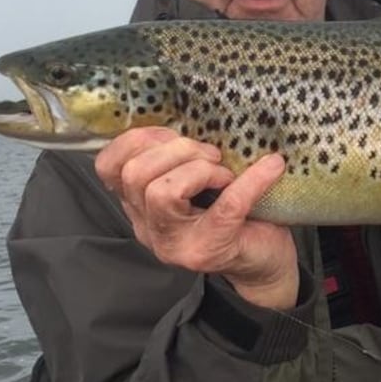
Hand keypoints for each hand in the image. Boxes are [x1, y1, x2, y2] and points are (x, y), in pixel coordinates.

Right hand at [94, 127, 298, 309]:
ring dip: (199, 169)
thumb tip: (191, 117)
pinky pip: (226, 206)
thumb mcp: (197, 186)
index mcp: (139, 207)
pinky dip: (252, 181)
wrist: (265, 264)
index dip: (137, 140)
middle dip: (176, 150)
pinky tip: (271, 168)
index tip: (173, 133)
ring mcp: (175, 244)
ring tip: (225, 173)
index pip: (109, 167)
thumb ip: (180, 160)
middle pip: (135, 174)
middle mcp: (148, 228)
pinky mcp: (211, 250)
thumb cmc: (234, 217)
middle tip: (211, 155)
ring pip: (161, 192)